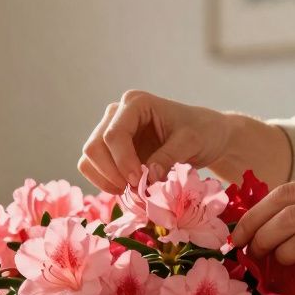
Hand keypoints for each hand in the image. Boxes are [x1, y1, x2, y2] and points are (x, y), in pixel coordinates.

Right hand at [78, 90, 234, 192]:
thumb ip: (169, 157)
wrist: (206, 136)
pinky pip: (94, 170)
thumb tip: (147, 177)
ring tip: (131, 191)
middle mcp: (116, 114)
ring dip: (106, 180)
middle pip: (94, 147)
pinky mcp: (110, 151)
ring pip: (89, 160)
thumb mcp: (191, 142)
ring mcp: (110, 132)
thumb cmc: (202, 132)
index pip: (114, 134)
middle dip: (111, 173)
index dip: (122, 161)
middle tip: (134, 189)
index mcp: (136, 103)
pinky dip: (106, 184)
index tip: (139, 181)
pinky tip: (127, 190)